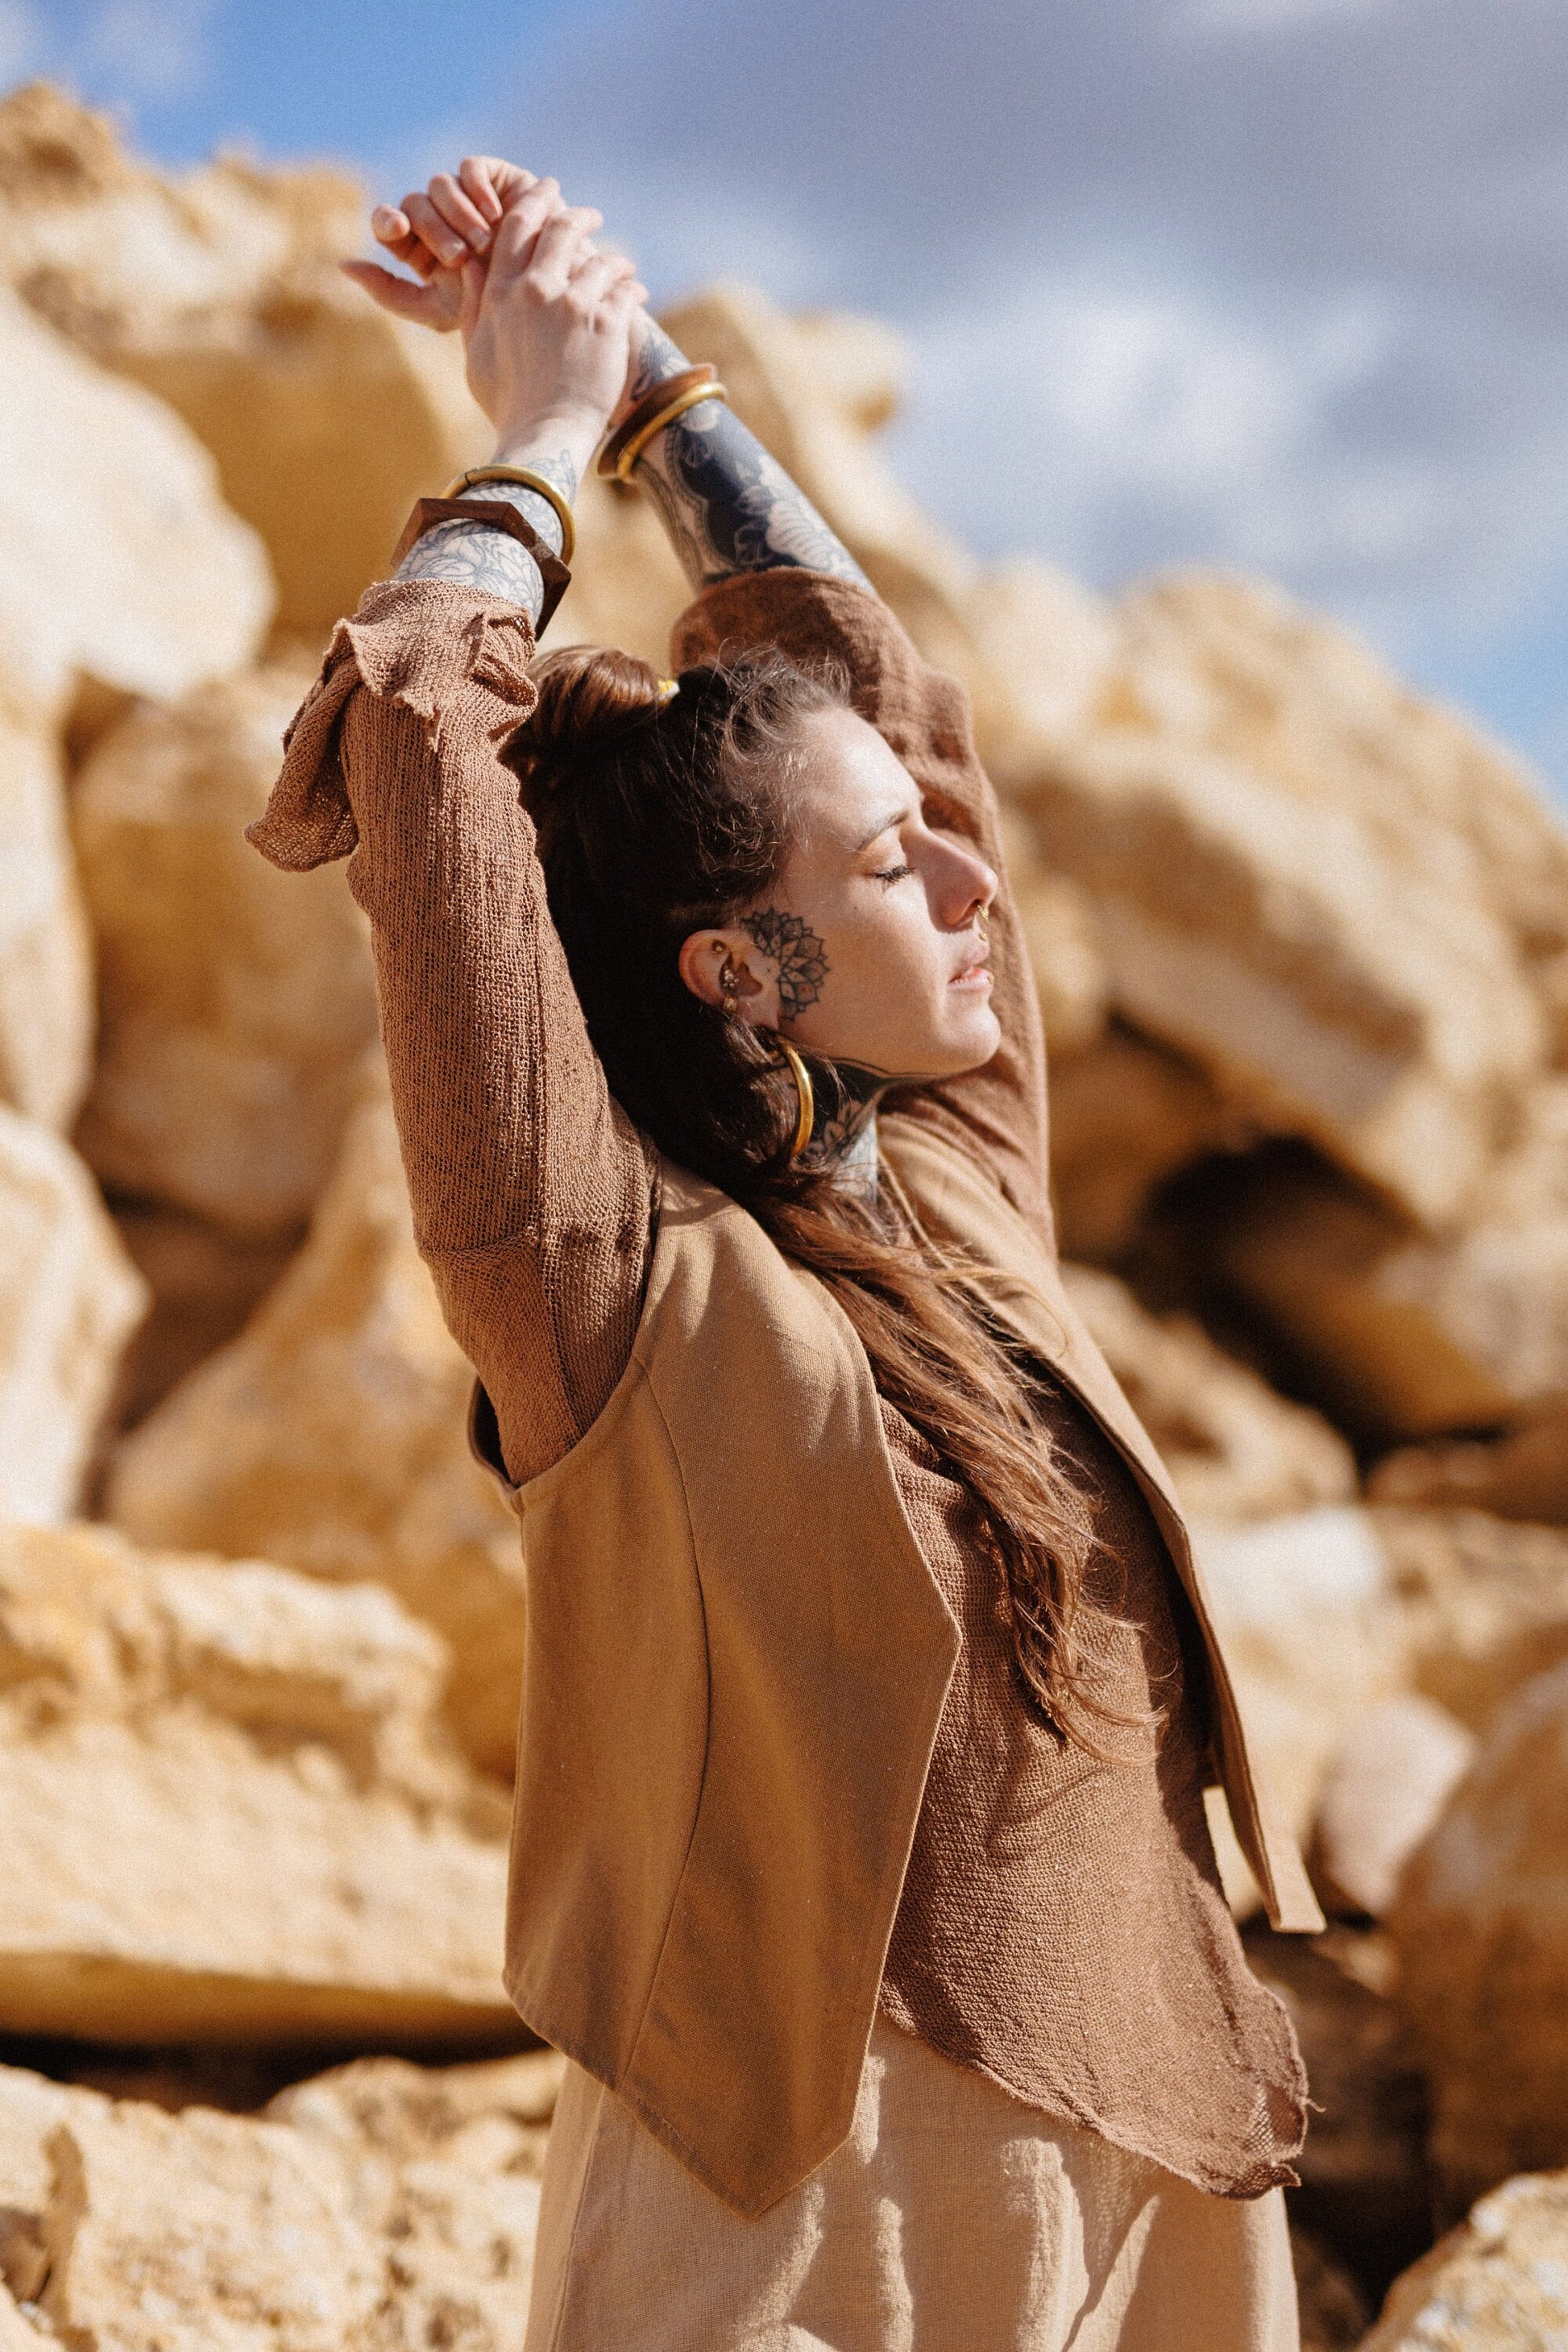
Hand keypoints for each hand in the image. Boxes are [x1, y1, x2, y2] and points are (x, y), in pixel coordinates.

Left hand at [341, 158, 604, 332]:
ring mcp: (465, 196)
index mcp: (419, 249)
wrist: (553, 298)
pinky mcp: (493, 177)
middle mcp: (439, 218)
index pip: (389, 224)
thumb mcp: (439, 311)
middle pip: (414, 205)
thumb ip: (391, 293)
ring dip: (457, 216)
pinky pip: (470, 170)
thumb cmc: (494, 314)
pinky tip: (493, 216)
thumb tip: (341, 265)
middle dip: (433, 231)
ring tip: (484, 245)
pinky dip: (476, 190)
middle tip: (460, 258)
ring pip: (440, 187)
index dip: (387, 222)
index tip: (397, 232)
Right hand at [462, 185, 646, 464]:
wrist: (544, 436)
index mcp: (502, 292)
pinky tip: (635, 290)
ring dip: (613, 258)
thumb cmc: (507, 404)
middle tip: (590, 216)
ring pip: (599, 258)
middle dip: (578, 216)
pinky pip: (625, 288)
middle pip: (561, 229)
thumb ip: (474, 305)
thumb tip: (471, 264)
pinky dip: (631, 286)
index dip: (535, 202)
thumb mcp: (476, 354)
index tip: (548, 192)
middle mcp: (537, 289)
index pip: (517, 226)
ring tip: (621, 265)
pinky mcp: (606, 324)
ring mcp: (574, 305)